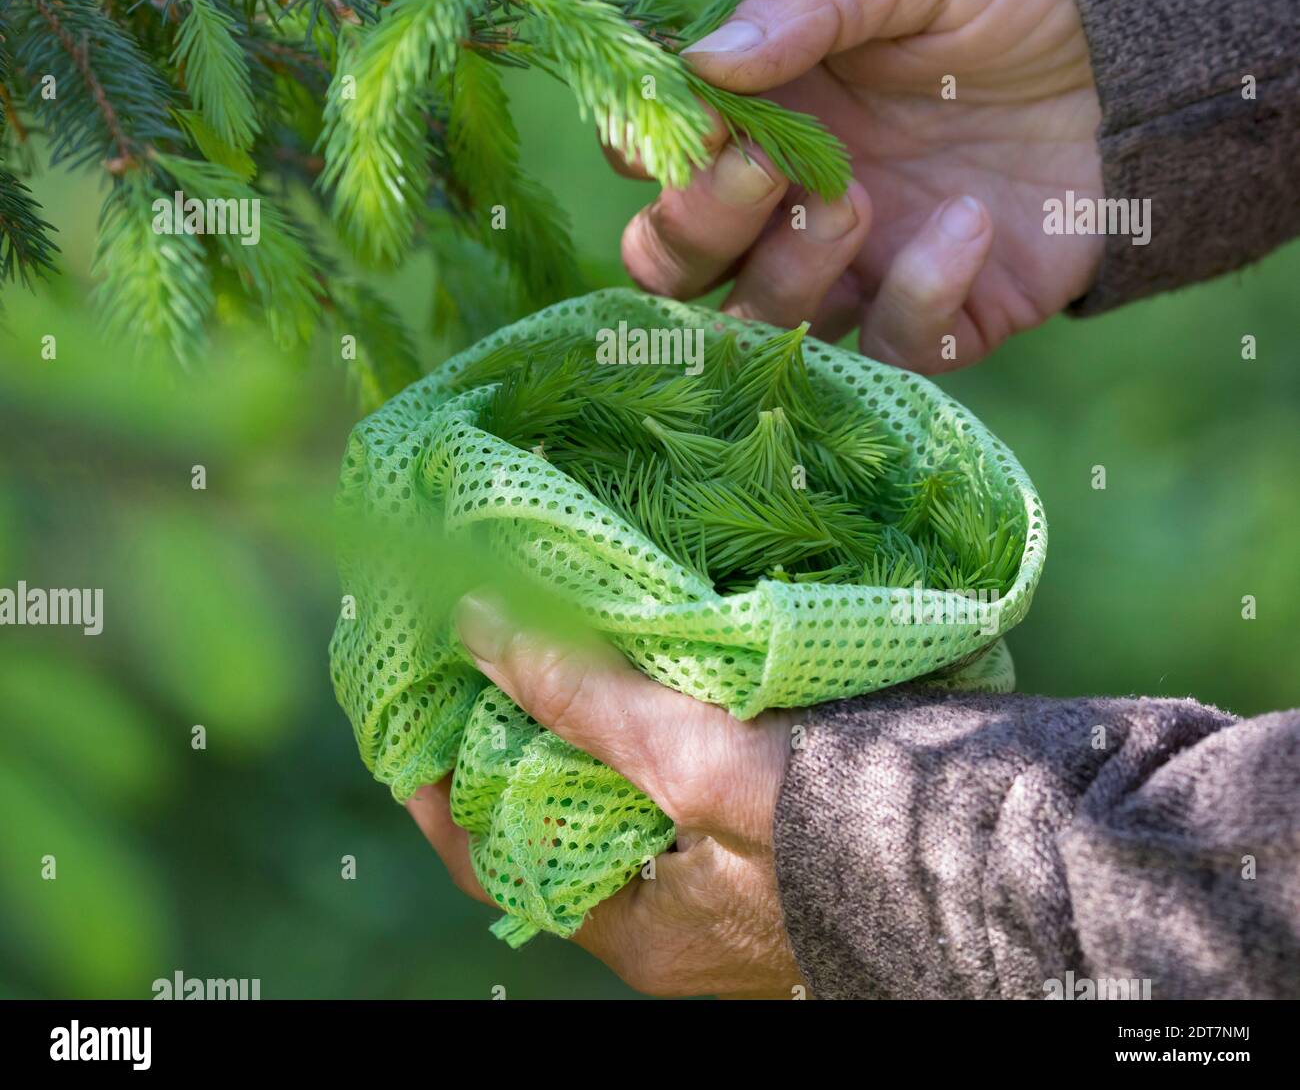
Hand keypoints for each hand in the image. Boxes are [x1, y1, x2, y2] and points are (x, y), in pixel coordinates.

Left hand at [407, 594, 802, 998]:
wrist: (1000, 854)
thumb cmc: (839, 830)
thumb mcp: (694, 766)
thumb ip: (586, 702)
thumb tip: (476, 628)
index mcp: (640, 925)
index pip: (496, 857)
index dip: (439, 786)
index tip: (406, 708)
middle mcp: (674, 903)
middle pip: (558, 811)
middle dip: (517, 730)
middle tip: (475, 641)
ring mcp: (724, 862)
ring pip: (620, 780)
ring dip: (586, 709)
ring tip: (543, 625)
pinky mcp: (769, 814)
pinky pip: (678, 761)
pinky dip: (647, 706)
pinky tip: (641, 643)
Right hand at [612, 0, 1104, 371]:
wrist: (1144, 36)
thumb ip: (806, 0)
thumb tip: (706, 62)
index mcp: (766, 113)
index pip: (658, 167)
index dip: (646, 158)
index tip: (672, 130)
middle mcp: (792, 199)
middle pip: (681, 267)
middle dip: (696, 229)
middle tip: (758, 169)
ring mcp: (862, 263)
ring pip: (766, 325)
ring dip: (793, 270)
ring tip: (858, 198)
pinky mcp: (944, 311)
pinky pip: (893, 351)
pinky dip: (919, 298)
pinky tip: (971, 223)